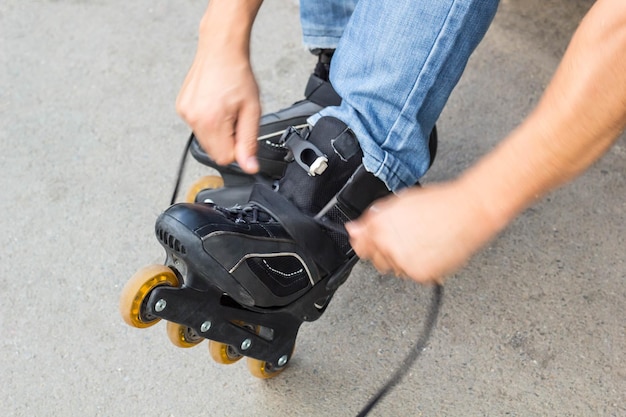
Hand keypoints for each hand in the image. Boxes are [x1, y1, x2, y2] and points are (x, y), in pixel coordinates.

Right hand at [176, 52, 259, 172]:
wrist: (221, 49)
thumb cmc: (237, 74)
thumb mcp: (253, 111)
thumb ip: (249, 142)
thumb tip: (249, 166)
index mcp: (211, 122)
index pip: (225, 158)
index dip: (238, 149)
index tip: (242, 132)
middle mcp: (194, 119)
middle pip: (214, 151)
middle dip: (228, 140)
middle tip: (235, 117)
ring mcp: (185, 113)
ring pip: (206, 140)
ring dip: (218, 131)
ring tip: (225, 109)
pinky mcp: (181, 107)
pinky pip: (198, 127)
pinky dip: (208, 122)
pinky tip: (215, 105)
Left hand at [346, 181, 500, 284]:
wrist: (469, 212)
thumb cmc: (440, 203)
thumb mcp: (400, 202)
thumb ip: (373, 218)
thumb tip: (354, 229)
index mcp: (380, 225)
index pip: (359, 244)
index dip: (364, 243)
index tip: (368, 243)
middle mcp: (388, 245)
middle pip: (376, 260)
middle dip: (386, 252)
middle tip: (407, 239)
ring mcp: (403, 262)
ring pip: (395, 269)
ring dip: (403, 260)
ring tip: (423, 242)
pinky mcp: (420, 274)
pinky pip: (413, 276)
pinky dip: (421, 268)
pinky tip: (432, 251)